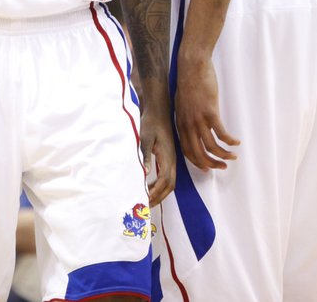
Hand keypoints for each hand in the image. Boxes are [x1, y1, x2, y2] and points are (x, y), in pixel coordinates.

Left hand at [140, 90, 175, 205]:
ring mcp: (172, 160)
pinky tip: (150, 187)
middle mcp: (172, 161)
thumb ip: (145, 156)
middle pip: (169, 186)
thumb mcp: (145, 138)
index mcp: (168, 157)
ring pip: (169, 183)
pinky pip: (167, 177)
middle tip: (144, 206)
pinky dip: (160, 186)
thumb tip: (144, 174)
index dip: (155, 193)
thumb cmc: (150, 123)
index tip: (144, 200)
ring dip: (160, 193)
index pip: (164, 181)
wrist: (159, 110)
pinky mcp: (169, 157)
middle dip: (158, 198)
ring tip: (146, 201)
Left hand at [175, 52, 238, 169]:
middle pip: (198, 153)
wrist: (192, 65)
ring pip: (211, 147)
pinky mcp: (210, 112)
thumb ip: (187, 116)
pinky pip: (222, 134)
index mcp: (181, 122)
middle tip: (222, 167)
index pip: (186, 150)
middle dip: (211, 164)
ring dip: (224, 155)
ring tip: (233, 157)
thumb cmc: (189, 81)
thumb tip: (194, 125)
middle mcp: (188, 124)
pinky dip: (230, 141)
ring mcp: (199, 119)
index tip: (207, 167)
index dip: (197, 161)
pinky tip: (236, 142)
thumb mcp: (182, 102)